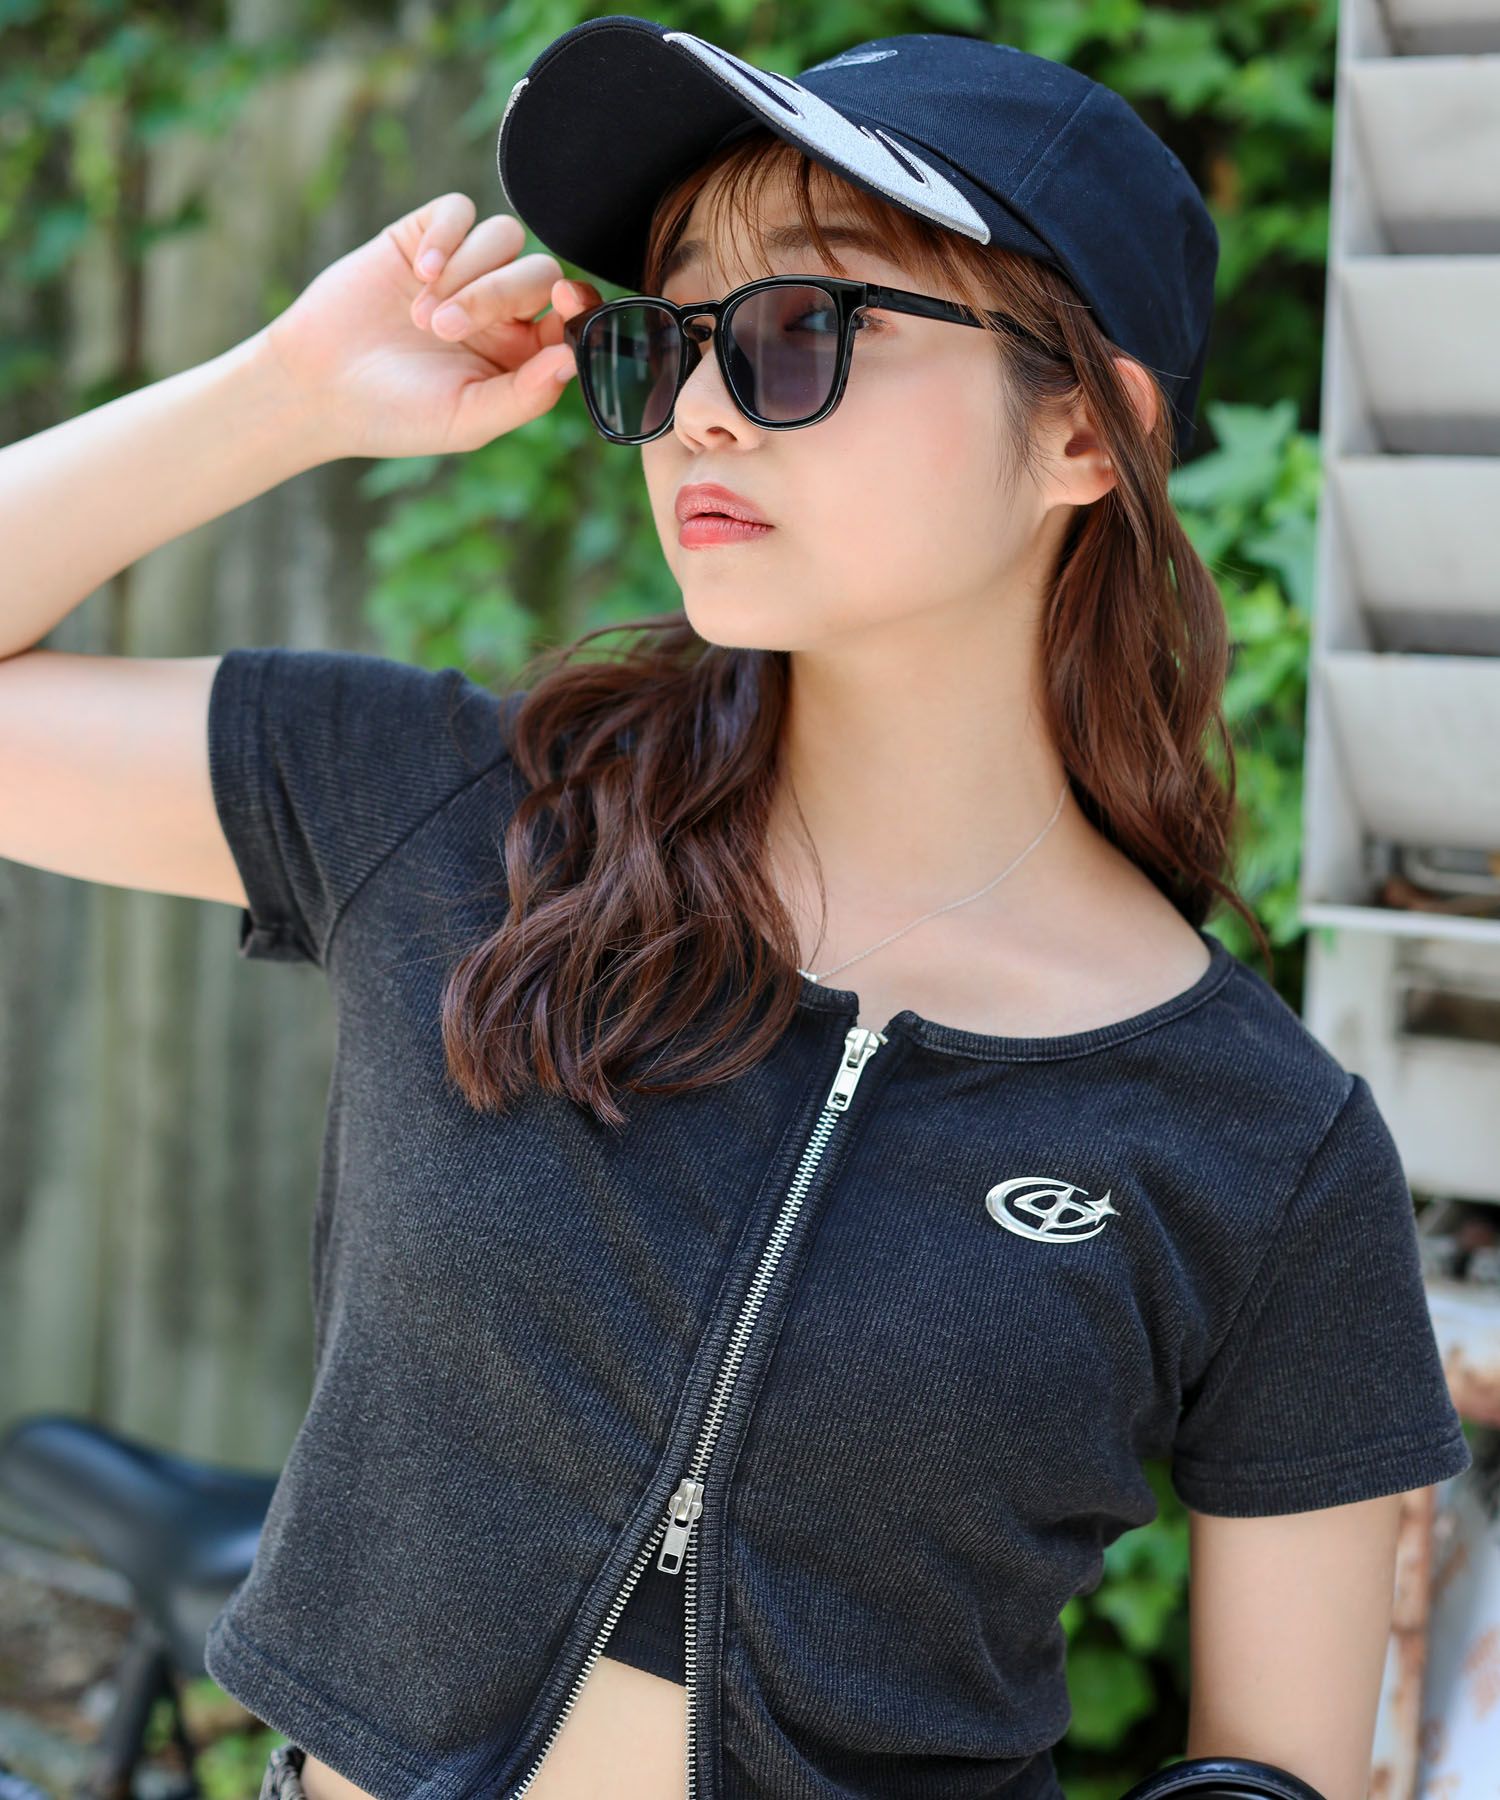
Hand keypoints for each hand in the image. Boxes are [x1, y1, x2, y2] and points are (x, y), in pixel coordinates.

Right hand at [253, 192, 603, 461]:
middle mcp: (502, 310)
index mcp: (523, 355)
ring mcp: (464, 270)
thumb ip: (526, 395)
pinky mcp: (423, 238)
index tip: (565, 301)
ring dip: (466, 272)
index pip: (571, 316)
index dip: (579, 304)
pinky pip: (459, 209)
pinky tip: (420, 271)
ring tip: (421, 316)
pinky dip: (447, 235)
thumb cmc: (395, 415)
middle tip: (444, 329)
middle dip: (496, 295)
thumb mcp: (466, 420)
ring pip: (504, 236)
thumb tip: (574, 358)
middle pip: (538, 271)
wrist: (316, 387)